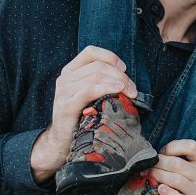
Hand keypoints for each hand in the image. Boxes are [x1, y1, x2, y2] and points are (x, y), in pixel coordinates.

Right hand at [30, 46, 137, 182]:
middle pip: (98, 66)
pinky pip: (89, 90)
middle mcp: (65, 78)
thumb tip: (126, 79)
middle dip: (120, 75)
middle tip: (133, 89)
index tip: (124, 69)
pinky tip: (118, 91)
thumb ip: (100, 82)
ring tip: (130, 92)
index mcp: (70, 71)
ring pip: (96, 76)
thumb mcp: (88, 95)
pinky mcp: (66, 105)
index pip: (90, 52)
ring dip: (118, 82)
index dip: (110, 57)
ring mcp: (63, 91)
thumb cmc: (81, 117)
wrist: (62, 142)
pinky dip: (107, 88)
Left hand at [149, 139, 195, 194]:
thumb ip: (171, 158)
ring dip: (159, 176)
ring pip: (176, 180)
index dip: (173, 147)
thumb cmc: (180, 186)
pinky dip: (168, 193)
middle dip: (159, 164)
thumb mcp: (180, 169)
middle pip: (178, 164)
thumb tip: (151, 156)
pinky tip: (160, 190)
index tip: (162, 153)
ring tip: (149, 176)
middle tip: (147, 167)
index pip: (192, 146)